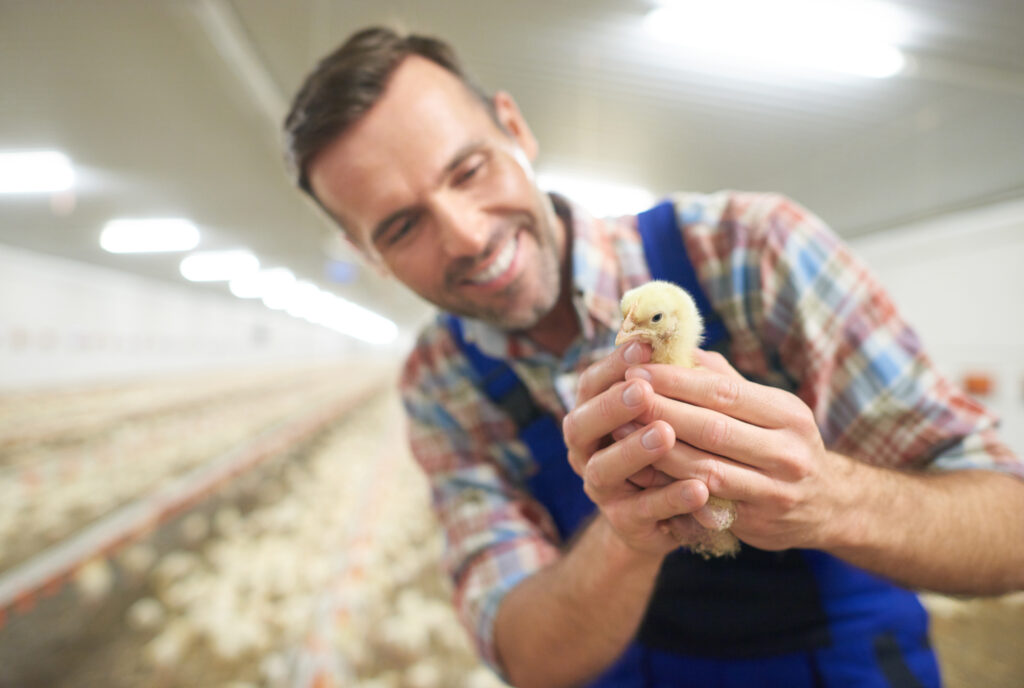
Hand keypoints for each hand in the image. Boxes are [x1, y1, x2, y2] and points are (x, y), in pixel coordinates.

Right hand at [563, 342, 710, 555]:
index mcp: (594, 416)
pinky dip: (670, 498)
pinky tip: (699, 487)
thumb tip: (686, 342)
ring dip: (633, 450)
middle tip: (641, 390)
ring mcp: (602, 490)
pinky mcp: (626, 524)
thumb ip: (672, 382)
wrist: (667, 516)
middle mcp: (587, 451)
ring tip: (665, 434)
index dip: (613, 364)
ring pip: (604, 469)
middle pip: (581, 425)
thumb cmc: (669, 448)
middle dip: (611, 406)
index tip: (643, 347)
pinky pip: (643, 511)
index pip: (592, 384)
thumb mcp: (669, 411)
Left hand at [622, 349, 854, 550]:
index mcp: (788, 414)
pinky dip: (668, 485)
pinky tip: (638, 471)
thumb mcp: (770, 407)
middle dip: (660, 410)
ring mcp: (773, 491)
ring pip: (704, 468)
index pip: (724, 392)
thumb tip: (678, 346)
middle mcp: (786, 452)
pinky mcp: (755, 522)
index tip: (638, 369)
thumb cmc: (784, 443)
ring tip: (618, 431)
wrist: (827, 506)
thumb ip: (724, 380)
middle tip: (621, 396)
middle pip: (711, 428)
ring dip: (656, 450)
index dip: (677, 381)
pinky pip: (703, 502)